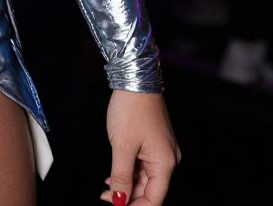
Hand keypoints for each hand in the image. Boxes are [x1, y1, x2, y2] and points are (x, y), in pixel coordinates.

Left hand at [99, 90, 180, 205]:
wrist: (135, 79)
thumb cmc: (131, 108)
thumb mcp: (121, 145)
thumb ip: (120, 176)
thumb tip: (119, 200)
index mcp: (165, 163)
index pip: (154, 199)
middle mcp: (168, 159)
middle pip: (150, 190)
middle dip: (128, 197)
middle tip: (105, 197)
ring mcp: (161, 150)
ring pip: (144, 178)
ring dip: (127, 185)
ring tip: (106, 187)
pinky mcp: (154, 142)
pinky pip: (142, 165)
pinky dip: (129, 172)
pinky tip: (113, 175)